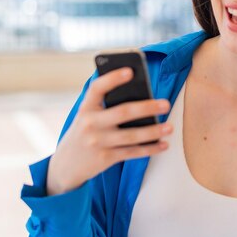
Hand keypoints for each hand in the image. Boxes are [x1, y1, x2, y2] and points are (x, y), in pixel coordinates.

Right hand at [46, 67, 171, 195]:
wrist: (66, 165)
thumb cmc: (85, 132)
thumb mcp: (87, 116)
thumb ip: (106, 106)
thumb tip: (142, 96)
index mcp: (85, 108)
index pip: (97, 88)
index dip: (113, 78)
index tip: (130, 71)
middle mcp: (90, 124)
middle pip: (123, 113)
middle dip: (147, 108)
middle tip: (165, 104)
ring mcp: (98, 142)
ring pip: (131, 136)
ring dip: (153, 131)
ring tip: (170, 126)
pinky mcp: (105, 158)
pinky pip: (132, 153)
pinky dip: (150, 149)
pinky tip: (163, 144)